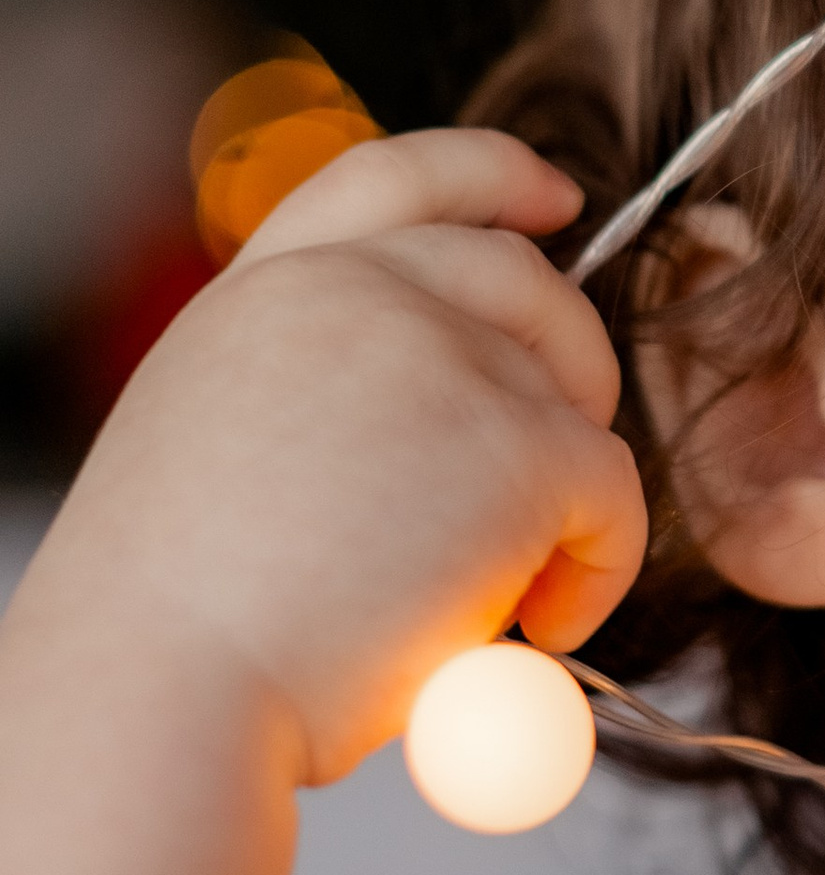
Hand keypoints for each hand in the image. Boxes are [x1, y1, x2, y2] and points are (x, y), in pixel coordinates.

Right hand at [47, 132, 645, 783]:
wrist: (159, 700)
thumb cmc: (177, 632)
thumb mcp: (222, 451)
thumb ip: (321, 393)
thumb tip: (442, 422)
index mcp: (263, 294)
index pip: (394, 179)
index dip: (491, 174)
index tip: (557, 196)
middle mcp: (352, 294)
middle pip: (520, 278)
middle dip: (573, 361)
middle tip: (569, 459)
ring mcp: (441, 356)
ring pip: (573, 407)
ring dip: (560, 506)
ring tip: (487, 608)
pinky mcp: (518, 441)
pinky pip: (614, 496)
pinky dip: (597, 572)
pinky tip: (524, 636)